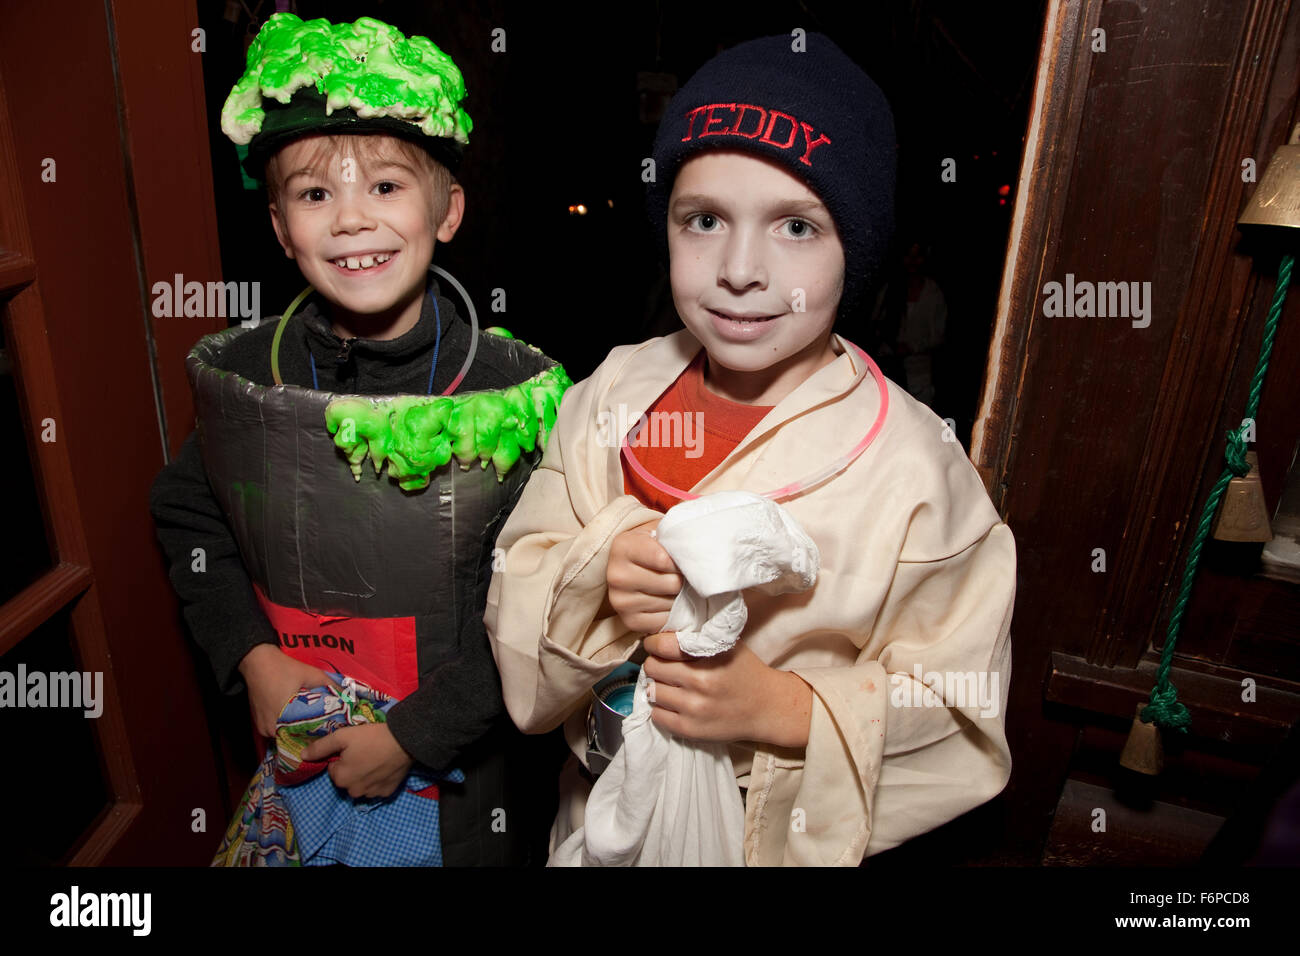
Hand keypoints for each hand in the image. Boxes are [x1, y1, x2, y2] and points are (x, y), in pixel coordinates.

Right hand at [238, 644, 335, 737]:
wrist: (257, 661)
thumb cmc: (284, 668)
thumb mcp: (312, 674)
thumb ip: (332, 686)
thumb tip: (351, 698)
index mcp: (283, 720)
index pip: (305, 738)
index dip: (319, 736)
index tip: (330, 732)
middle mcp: (270, 730)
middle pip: (294, 739)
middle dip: (308, 735)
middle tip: (323, 728)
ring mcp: (262, 729)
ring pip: (285, 736)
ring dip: (296, 731)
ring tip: (311, 724)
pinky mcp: (258, 725)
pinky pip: (276, 732)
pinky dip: (286, 727)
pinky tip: (296, 719)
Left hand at [301, 722, 413, 798]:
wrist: (404, 741)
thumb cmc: (370, 737)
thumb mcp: (342, 737)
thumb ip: (320, 747)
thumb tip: (302, 756)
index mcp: (341, 779)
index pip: (333, 770)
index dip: (341, 758)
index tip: (352, 748)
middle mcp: (354, 791)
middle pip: (347, 780)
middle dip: (352, 768)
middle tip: (364, 752)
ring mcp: (372, 794)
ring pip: (361, 785)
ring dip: (364, 776)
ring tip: (375, 759)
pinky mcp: (387, 792)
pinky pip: (377, 788)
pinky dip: (378, 780)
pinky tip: (384, 767)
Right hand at [607, 520, 682, 633]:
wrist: (632, 564)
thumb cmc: (654, 545)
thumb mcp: (661, 531)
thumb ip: (677, 537)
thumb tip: (700, 554)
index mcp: (622, 547)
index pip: (664, 559)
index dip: (681, 560)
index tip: (683, 557)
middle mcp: (616, 576)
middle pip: (671, 583)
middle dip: (683, 579)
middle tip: (681, 574)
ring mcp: (620, 601)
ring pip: (671, 603)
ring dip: (680, 597)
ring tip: (675, 587)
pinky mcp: (629, 622)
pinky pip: (665, 622)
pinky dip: (674, 614)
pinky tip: (669, 601)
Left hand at [641, 632, 811, 747]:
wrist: (767, 708)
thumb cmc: (746, 671)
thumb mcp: (728, 644)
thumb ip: (697, 636)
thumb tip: (661, 632)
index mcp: (710, 656)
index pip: (663, 645)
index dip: (654, 643)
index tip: (655, 645)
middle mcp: (700, 682)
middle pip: (653, 667)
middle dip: (656, 664)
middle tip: (666, 665)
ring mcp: (694, 708)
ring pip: (652, 691)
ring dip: (658, 686)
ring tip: (671, 685)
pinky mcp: (691, 729)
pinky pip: (657, 715)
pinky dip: (661, 708)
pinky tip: (675, 702)